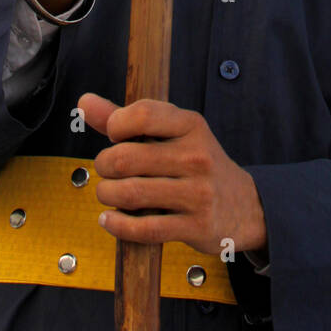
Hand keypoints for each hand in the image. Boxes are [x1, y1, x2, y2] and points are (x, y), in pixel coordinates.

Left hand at [78, 93, 266, 256]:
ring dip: (107, 195)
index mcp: (191, 125)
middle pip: (126, 158)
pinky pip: (143, 229)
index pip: (141, 114)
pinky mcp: (196, 226)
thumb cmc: (197, 164)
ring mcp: (198, 193)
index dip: (115, 126)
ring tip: (108, 193)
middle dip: (105, 166)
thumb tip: (84, 102)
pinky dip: (117, 225)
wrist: (245, 205)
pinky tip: (111, 220)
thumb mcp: (172, 134)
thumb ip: (126, 119)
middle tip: (108, 170)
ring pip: (130, 193)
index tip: (115, 136)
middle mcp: (197, 156)